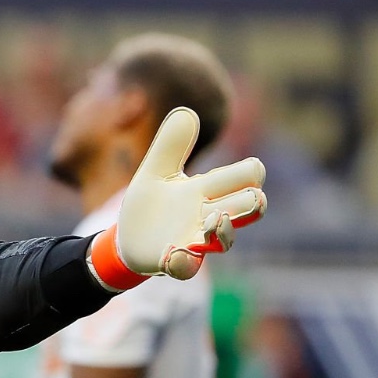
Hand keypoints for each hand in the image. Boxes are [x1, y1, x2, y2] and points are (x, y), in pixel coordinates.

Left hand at [90, 107, 266, 288]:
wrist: (124, 239)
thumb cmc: (151, 205)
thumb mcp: (156, 170)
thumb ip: (171, 144)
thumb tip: (186, 111)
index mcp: (207, 189)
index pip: (249, 176)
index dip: (251, 171)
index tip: (235, 171)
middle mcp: (208, 215)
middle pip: (252, 206)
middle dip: (254, 201)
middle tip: (241, 197)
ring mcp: (194, 240)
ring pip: (227, 239)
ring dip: (223, 229)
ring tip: (212, 218)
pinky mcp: (174, 260)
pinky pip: (187, 266)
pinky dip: (184, 260)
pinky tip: (174, 252)